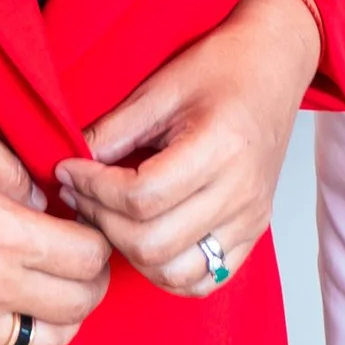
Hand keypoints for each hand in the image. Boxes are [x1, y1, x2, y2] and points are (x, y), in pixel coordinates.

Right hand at [0, 113, 111, 344]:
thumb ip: (14, 170)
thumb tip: (42, 204)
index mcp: (2, 235)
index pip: (88, 258)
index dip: (99, 240)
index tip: (86, 225)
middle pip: (77, 306)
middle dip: (90, 280)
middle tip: (78, 258)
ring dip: (59, 321)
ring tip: (49, 294)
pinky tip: (4, 323)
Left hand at [58, 0, 320, 296]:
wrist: (275, 64)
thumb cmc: (223, 67)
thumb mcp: (161, 87)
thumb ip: (115, 130)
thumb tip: (72, 163)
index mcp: (221, 148)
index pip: (142, 197)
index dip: (93, 189)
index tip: (70, 170)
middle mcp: (242, 192)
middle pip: (154, 242)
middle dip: (103, 222)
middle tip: (80, 195)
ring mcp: (251, 218)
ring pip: (177, 272)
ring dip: (131, 252)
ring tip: (109, 218)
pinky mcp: (254, 231)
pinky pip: (205, 279)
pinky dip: (167, 272)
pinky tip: (145, 240)